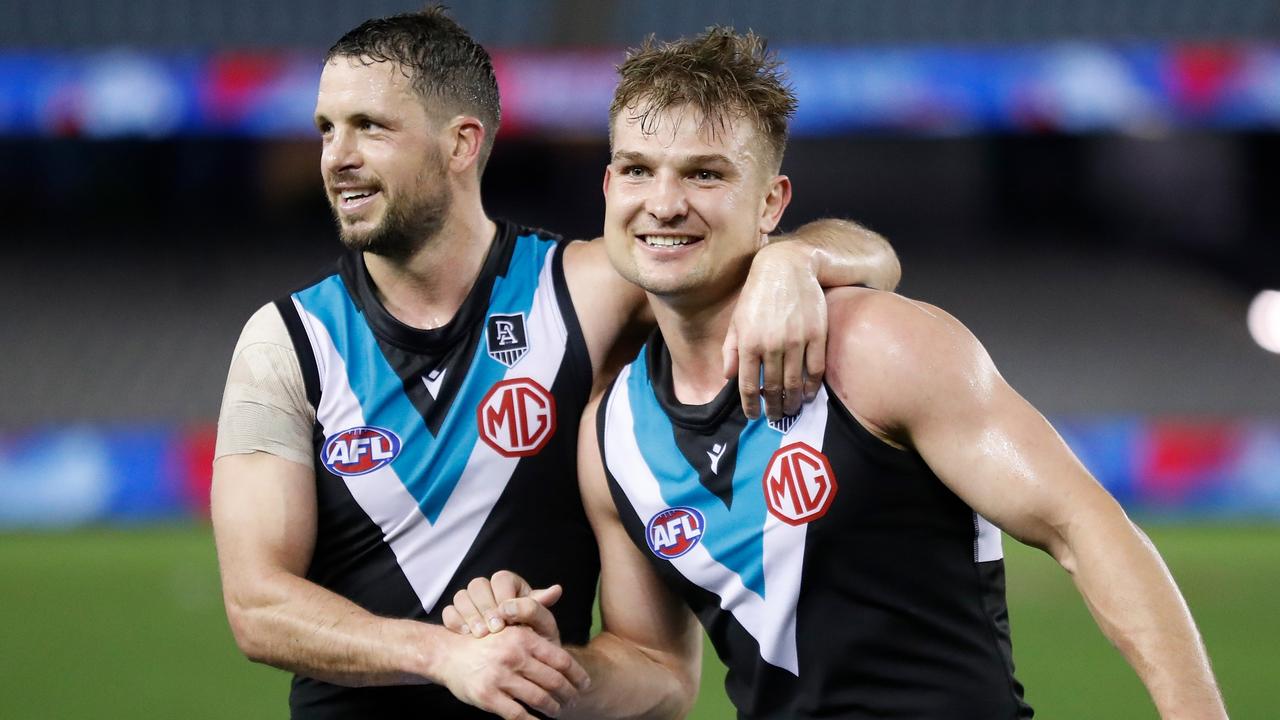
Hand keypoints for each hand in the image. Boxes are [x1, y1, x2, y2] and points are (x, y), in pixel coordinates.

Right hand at [436, 624, 589, 719]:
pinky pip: (518, 714)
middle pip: (554, 681)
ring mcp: (500, 677)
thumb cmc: (486, 642)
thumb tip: (558, 595)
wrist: (448, 654)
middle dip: (568, 694)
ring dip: (553, 709)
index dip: (577, 675)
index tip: (585, 684)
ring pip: (539, 699)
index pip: (561, 660)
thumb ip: (534, 622)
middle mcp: (513, 656)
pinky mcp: (487, 696)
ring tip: (557, 711)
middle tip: (573, 701)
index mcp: (523, 638)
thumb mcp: (510, 628)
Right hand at [442, 570, 562, 639]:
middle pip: (477, 585)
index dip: (503, 597)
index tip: (507, 619)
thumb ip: (540, 609)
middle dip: (485, 608)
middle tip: (494, 630)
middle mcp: (490, 590)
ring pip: (461, 596)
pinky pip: (448, 611)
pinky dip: (455, 622)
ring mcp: (472, 603)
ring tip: (479, 635)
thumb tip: (555, 590)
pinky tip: (466, 635)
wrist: (519, 665)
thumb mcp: (541, 626)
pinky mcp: (458, 617)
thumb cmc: (535, 640)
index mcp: (511, 586)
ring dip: (469, 615)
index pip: (501, 579)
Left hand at [724, 242, 826, 419]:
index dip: (750, 405)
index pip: (748, 386)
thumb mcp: (737, 320)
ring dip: (793, 401)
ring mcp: (795, 340)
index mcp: (748, 343)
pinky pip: (816, 369)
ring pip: (795, 383)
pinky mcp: (816, 335)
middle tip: (776, 416)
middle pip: (773, 388)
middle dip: (774, 407)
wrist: (786, 268)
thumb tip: (728, 377)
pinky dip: (813, 386)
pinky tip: (809, 393)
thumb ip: (731, 350)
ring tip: (791, 408)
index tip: (753, 415)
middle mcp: (771, 344)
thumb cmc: (757, 295)